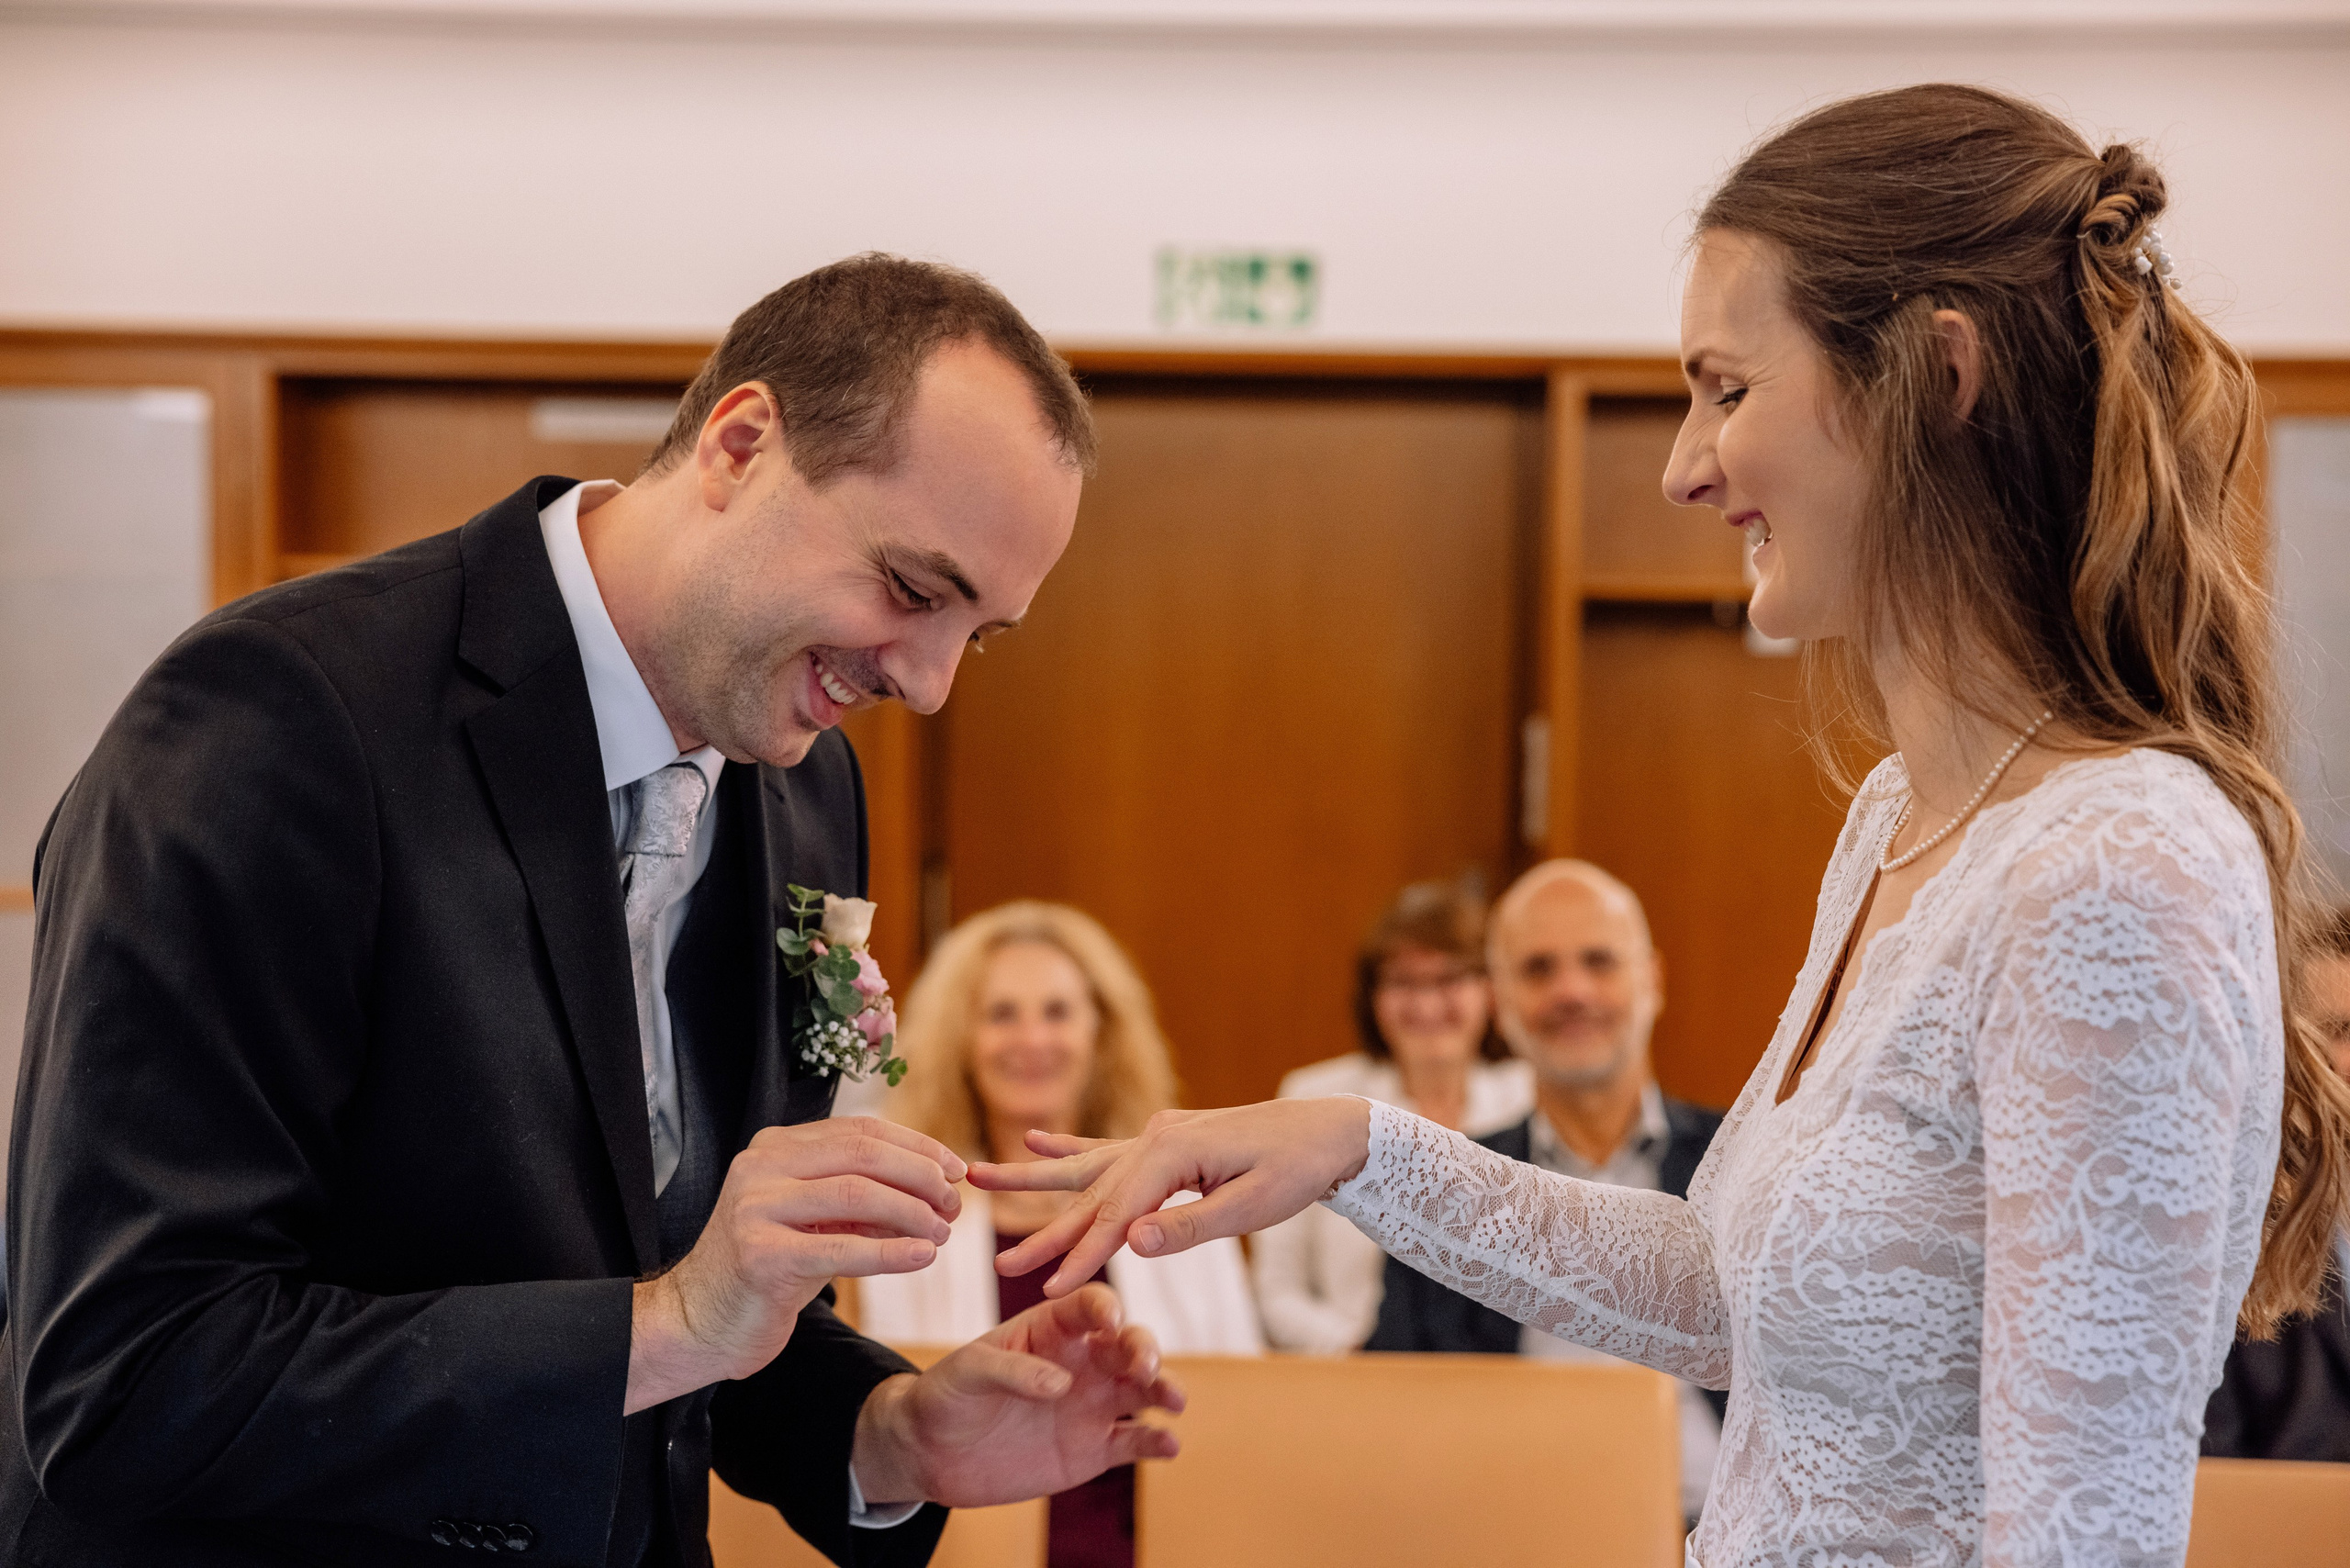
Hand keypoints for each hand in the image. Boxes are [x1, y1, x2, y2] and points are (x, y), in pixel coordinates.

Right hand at [626, 1117, 964, 1414]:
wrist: (700, 1321)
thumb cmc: (769, 1268)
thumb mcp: (815, 1220)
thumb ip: (861, 1196)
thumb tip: (938, 1187)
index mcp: (774, 1147)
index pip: (860, 1131)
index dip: (916, 1146)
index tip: (956, 1169)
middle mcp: (760, 1166)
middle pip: (863, 1155)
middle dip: (921, 1176)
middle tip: (954, 1205)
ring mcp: (755, 1209)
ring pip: (856, 1195)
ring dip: (913, 1212)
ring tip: (942, 1233)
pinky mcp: (760, 1257)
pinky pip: (841, 1249)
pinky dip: (890, 1252)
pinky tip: (923, 1256)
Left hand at [851, 1284, 1184, 1507]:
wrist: (932, 1453)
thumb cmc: (946, 1395)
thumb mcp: (968, 1371)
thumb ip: (1011, 1371)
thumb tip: (1061, 1384)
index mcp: (1051, 1329)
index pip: (1090, 1306)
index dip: (1105, 1308)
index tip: (1111, 1322)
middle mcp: (1081, 1361)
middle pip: (1128, 1344)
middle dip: (1144, 1350)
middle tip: (1145, 1368)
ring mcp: (1092, 1405)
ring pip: (1142, 1390)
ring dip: (1164, 1389)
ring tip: (1174, 1401)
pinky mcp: (1094, 1449)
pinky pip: (1134, 1442)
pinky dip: (1156, 1442)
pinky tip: (1170, 1446)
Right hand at [969, 1098, 1371, 1296]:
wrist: (1327, 1129)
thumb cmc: (1297, 1169)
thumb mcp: (1252, 1206)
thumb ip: (1189, 1226)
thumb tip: (1132, 1245)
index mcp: (1173, 1151)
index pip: (1117, 1216)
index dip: (1083, 1257)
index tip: (1050, 1292)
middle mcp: (1156, 1137)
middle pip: (1090, 1195)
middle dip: (1046, 1233)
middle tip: (1000, 1265)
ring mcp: (1157, 1134)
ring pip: (1087, 1170)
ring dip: (1036, 1183)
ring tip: (981, 1178)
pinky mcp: (1166, 1140)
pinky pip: (1108, 1151)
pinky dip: (1069, 1149)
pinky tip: (1035, 1142)